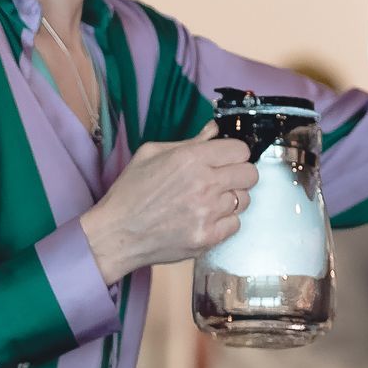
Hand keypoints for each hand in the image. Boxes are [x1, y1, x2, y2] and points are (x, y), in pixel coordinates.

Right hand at [81, 124, 255, 284]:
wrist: (116, 234)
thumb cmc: (130, 193)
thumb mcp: (152, 154)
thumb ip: (190, 141)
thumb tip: (214, 130)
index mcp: (190, 158)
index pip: (241, 150)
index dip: (235, 154)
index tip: (227, 159)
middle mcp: (204, 184)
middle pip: (250, 174)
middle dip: (239, 174)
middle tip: (223, 180)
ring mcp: (208, 213)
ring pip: (245, 200)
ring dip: (231, 199)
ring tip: (209, 202)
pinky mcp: (208, 237)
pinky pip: (235, 224)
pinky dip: (224, 222)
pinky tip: (205, 219)